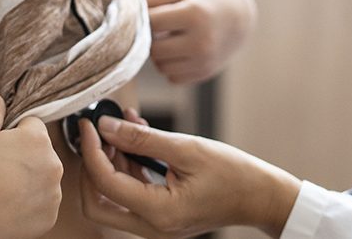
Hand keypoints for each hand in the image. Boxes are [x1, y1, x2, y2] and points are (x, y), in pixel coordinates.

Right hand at [0, 93, 63, 237]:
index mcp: (38, 139)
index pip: (32, 126)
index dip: (14, 135)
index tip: (1, 148)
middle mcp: (54, 164)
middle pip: (41, 153)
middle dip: (26, 157)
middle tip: (0, 169)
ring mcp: (54, 192)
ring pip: (44, 178)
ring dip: (31, 181)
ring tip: (4, 189)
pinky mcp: (51, 215)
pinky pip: (43, 203)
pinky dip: (31, 204)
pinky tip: (10, 205)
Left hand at [78, 109, 300, 237]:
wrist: (262, 196)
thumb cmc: (233, 173)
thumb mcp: (186, 148)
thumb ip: (142, 139)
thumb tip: (106, 126)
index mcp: (158, 213)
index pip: (105, 183)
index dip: (91, 150)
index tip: (90, 124)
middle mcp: (152, 227)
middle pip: (96, 204)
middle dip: (91, 167)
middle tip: (97, 135)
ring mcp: (156, 225)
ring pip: (113, 199)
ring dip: (111, 163)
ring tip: (122, 126)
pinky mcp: (162, 216)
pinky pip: (133, 194)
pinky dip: (128, 168)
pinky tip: (137, 137)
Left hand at [146, 0, 254, 83]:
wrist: (239, 19)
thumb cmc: (205, 1)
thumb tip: (125, 5)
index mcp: (194, 15)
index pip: (152, 22)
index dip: (145, 18)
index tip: (148, 13)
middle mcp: (201, 41)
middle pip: (154, 49)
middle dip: (151, 39)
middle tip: (160, 28)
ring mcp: (203, 61)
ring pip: (161, 66)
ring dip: (160, 54)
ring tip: (171, 39)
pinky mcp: (204, 74)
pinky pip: (172, 77)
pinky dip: (171, 66)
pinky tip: (180, 51)